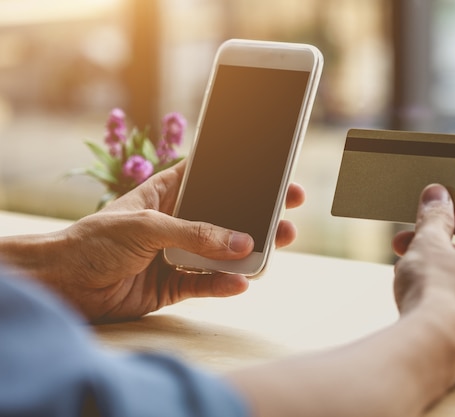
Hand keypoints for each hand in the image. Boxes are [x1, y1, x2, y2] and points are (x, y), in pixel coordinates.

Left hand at [45, 161, 305, 322]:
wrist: (64, 285)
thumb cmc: (95, 240)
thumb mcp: (147, 226)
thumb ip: (196, 233)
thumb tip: (240, 242)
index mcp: (167, 194)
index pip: (211, 179)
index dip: (243, 177)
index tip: (275, 178)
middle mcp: (177, 222)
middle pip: (225, 217)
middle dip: (256, 217)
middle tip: (288, 216)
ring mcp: (178, 254)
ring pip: (221, 253)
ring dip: (247, 253)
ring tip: (273, 250)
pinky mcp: (174, 285)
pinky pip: (207, 284)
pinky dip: (224, 285)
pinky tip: (241, 284)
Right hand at [391, 184, 454, 375]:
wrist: (427, 350)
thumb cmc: (438, 293)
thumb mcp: (430, 243)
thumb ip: (435, 218)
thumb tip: (436, 195)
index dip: (453, 214)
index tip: (437, 203)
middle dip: (437, 247)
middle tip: (409, 238)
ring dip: (438, 273)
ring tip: (407, 265)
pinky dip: (442, 301)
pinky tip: (417, 295)